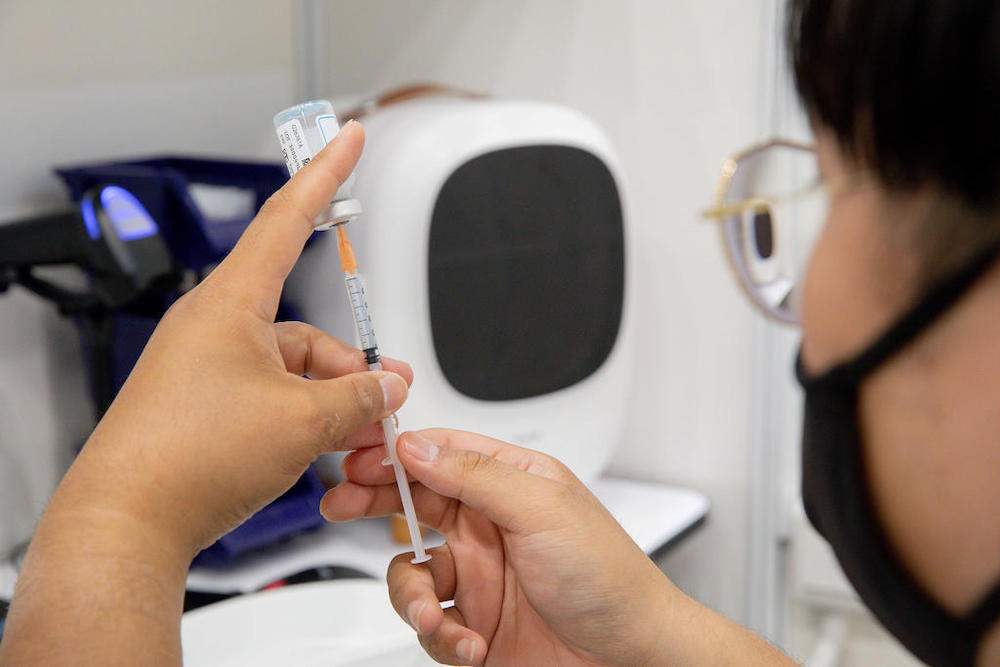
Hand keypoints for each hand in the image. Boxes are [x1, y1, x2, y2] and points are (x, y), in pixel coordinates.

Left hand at [48, 119, 411, 560]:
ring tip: (358, 440)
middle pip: (306, 328)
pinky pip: (269, 397)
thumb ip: (359, 398)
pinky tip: (323, 451)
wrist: (128, 523)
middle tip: (388, 398)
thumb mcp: (303, 421)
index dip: (327, 175)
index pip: (287, 218)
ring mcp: (206, 370)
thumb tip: (389, 388)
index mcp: (232, 304)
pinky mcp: (203, 407)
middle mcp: (215, 329)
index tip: (347, 138)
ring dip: (332, 402)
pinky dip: (302, 419)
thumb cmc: (189, 458)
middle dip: (352, 365)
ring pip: (292, 370)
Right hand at [323, 429, 672, 665]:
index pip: (440, 454)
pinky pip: (430, 625)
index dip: (395, 452)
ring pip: (411, 572)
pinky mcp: (473, 625)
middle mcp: (490, 526)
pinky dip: (440, 637)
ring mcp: (479, 577)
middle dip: (372, 502)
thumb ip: (474, 475)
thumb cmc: (608, 577)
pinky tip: (469, 644)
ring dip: (412, 596)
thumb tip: (416, 446)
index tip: (357, 456)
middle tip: (341, 504)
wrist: (631, 659)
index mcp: (511, 483)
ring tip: (431, 614)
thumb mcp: (541, 508)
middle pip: (413, 503)